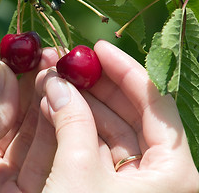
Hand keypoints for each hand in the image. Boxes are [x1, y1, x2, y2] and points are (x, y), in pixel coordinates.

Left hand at [0, 47, 59, 192]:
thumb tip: (3, 70)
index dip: (1, 70)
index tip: (20, 48)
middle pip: (12, 110)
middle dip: (30, 81)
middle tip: (49, 57)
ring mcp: (9, 171)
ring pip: (31, 129)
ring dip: (45, 100)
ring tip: (59, 74)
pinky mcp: (30, 188)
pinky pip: (44, 154)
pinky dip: (54, 128)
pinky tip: (60, 104)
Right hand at [36, 40, 198, 192]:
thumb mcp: (78, 170)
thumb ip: (71, 121)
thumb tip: (56, 83)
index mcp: (172, 172)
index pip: (156, 103)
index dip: (126, 70)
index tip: (99, 49)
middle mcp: (160, 174)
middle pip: (134, 113)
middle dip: (100, 86)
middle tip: (74, 65)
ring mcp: (137, 181)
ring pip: (114, 129)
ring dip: (84, 106)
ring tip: (58, 84)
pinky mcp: (114, 187)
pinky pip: (101, 146)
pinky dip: (80, 128)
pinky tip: (57, 109)